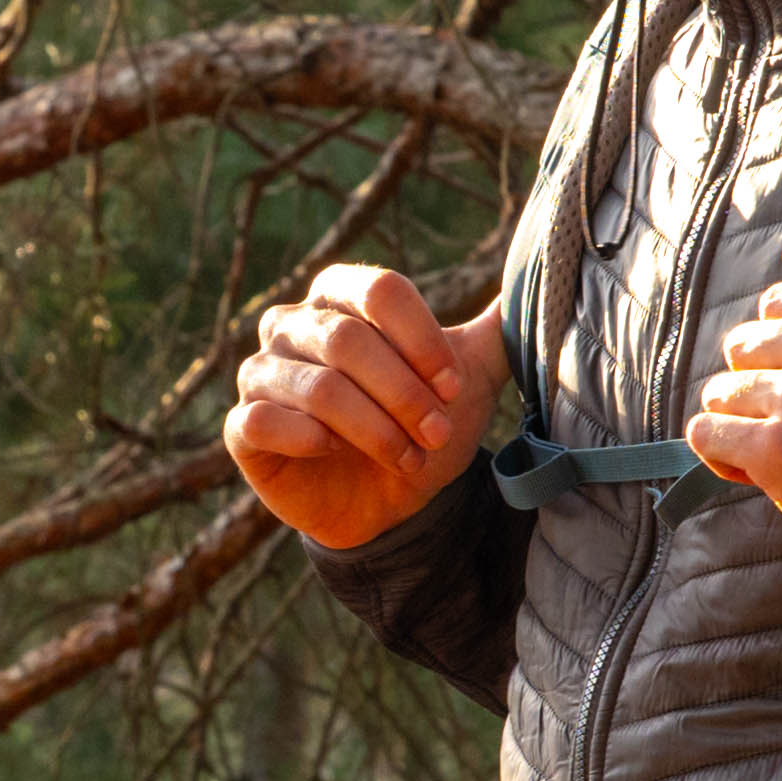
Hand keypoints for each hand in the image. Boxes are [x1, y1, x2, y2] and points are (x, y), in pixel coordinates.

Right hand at [225, 264, 507, 551]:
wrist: (390, 503)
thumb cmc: (420, 426)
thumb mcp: (468, 378)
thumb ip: (495, 331)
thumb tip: (538, 278)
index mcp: (338, 296)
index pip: (380, 290)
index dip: (423, 340)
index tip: (455, 386)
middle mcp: (290, 325)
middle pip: (348, 340)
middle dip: (404, 394)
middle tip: (438, 431)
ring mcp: (260, 374)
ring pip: (317, 388)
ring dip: (374, 428)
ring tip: (408, 456)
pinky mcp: (243, 429)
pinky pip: (264, 421)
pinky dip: (309, 440)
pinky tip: (335, 453)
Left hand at [688, 277, 781, 585]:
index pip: (776, 304)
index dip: (780, 342)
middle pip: (742, 345)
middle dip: (756, 381)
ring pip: (720, 391)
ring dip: (738, 421)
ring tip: (768, 445)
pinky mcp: (772, 449)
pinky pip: (706, 433)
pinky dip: (717, 452)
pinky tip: (745, 467)